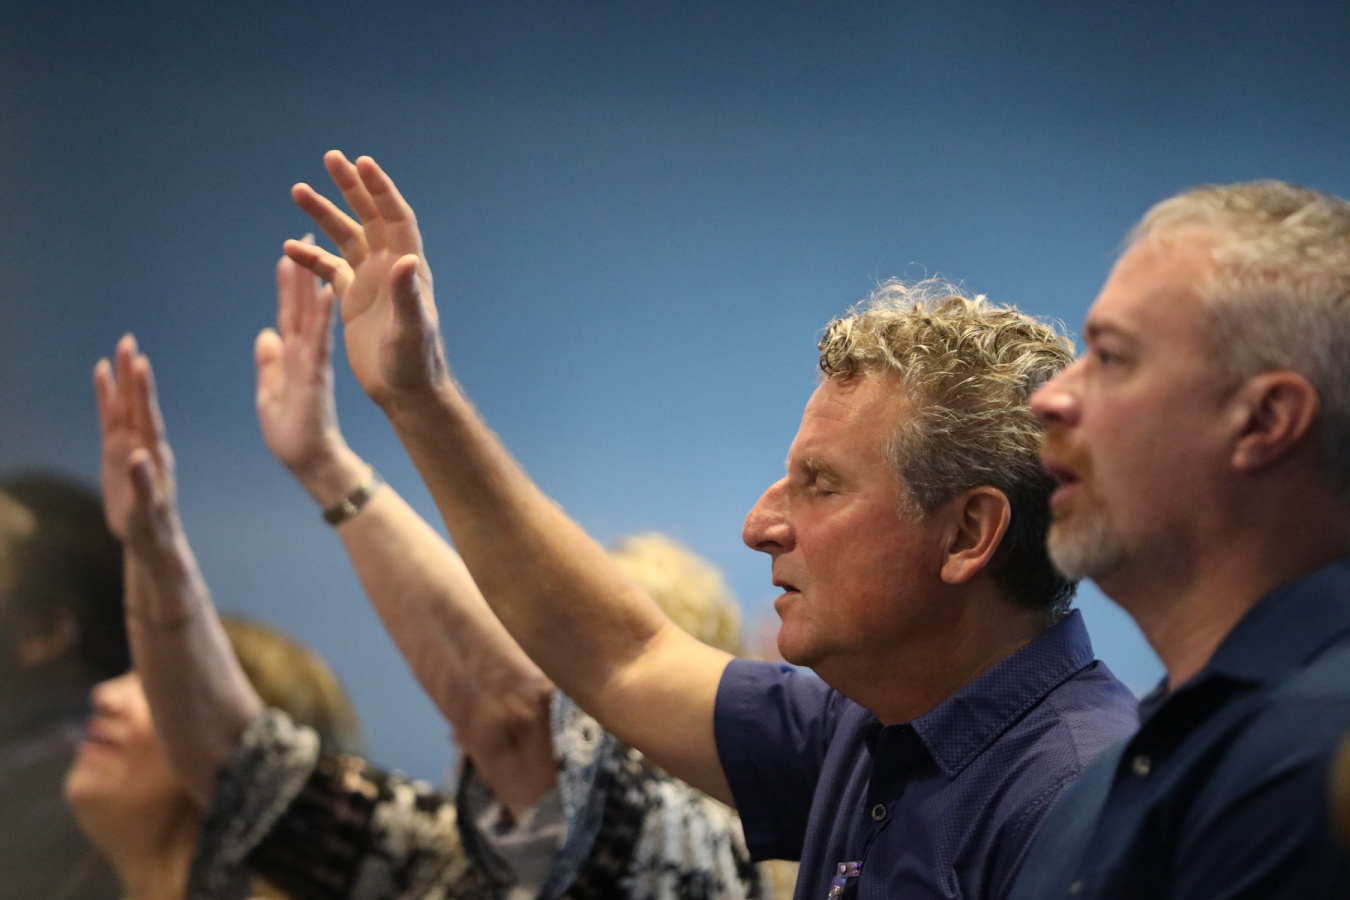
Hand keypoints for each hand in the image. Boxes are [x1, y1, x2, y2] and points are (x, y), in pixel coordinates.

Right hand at [93, 335, 176, 546]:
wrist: (149, 535)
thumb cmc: (151, 524)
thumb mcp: (146, 508)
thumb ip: (144, 483)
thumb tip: (138, 456)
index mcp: (154, 453)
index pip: (148, 415)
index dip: (143, 391)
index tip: (140, 364)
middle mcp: (143, 443)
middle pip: (136, 402)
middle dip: (131, 374)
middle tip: (128, 341)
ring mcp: (129, 444)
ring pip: (123, 406)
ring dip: (120, 380)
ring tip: (115, 352)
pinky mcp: (115, 450)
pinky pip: (109, 418)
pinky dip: (106, 397)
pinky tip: (103, 377)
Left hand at [256, 247, 347, 478]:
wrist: (310, 463)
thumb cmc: (292, 435)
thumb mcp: (270, 393)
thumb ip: (269, 364)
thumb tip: (264, 335)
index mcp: (292, 358)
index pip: (288, 314)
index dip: (287, 285)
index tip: (288, 255)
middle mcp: (305, 353)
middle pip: (302, 305)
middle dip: (301, 272)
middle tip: (305, 233)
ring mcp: (313, 362)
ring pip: (312, 315)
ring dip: (312, 283)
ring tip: (314, 251)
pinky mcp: (317, 374)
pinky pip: (321, 339)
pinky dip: (324, 315)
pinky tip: (328, 290)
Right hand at [285, 151, 447, 407]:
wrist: (406, 392)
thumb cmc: (414, 364)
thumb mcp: (410, 330)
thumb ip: (408, 295)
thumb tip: (409, 260)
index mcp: (408, 269)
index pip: (395, 218)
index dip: (380, 190)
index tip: (362, 163)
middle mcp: (391, 269)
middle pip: (370, 217)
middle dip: (351, 187)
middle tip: (330, 157)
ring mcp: (372, 283)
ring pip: (347, 238)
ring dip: (324, 215)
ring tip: (297, 189)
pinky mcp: (355, 300)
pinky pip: (331, 269)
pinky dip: (312, 258)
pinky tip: (290, 249)